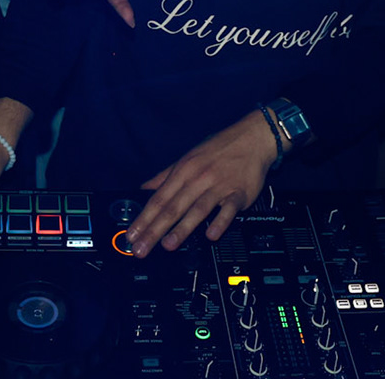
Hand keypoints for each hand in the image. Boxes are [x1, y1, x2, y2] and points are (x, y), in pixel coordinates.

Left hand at [125, 111, 276, 256]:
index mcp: (183, 171)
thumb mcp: (188, 157)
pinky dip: (220, 221)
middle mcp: (198, 178)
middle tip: (142, 248)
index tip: (132, 235)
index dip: (143, 218)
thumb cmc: (219, 149)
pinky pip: (228, 209)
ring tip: (168, 245)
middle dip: (155, 230)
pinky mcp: (239, 192)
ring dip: (182, 228)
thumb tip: (144, 190)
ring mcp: (219, 185)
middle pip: (173, 207)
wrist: (252, 137)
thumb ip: (165, 176)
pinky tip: (212, 235)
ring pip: (198, 209)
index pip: (158, 199)